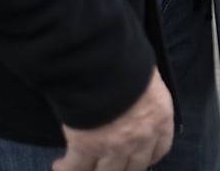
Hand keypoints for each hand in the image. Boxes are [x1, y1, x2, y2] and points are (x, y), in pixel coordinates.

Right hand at [53, 68, 173, 170]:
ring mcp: (114, 146)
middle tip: (107, 165)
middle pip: (132, 168)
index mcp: (159, 118)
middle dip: (119, 168)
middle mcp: (141, 138)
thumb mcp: (147, 76)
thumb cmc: (127, 60)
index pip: (159, 149)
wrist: (104, 62)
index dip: (146, 157)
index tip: (137, 158)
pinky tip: (60, 165)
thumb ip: (144, 94)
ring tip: (82, 168)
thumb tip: (133, 94)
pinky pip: (76, 167)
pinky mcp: (86, 147)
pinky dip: (67, 168)